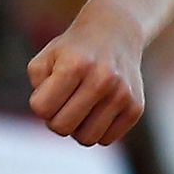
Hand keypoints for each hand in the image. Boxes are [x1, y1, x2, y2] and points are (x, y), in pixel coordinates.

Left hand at [26, 8, 144, 145]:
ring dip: (77, 128)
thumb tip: (49, 115)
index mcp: (74, 65)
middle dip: (56, 119)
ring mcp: (122, 95)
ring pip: (86, 139)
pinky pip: (106, 140)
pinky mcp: (135, 108)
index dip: (40, 104)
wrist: (115, 33)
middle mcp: (101, 80)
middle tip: (63, 103)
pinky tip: (98, 110)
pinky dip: (97, 130)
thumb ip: (37, 86)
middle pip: (62, 128)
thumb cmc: (73, 50)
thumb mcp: (46, 57)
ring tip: (80, 107)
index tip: (48, 92)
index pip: (42, 109)